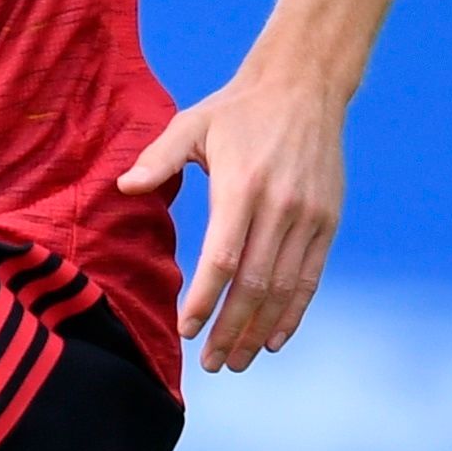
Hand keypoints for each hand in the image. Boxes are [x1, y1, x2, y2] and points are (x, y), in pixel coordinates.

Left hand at [115, 61, 346, 370]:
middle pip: (254, 285)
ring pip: (283, 289)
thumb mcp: (192, 124)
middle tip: (211, 364)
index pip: (223, 259)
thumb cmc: (239, 110)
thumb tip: (124, 187)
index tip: (186, 330)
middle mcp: (279, 207)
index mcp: (242, 186)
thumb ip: (157, 159)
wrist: (304, 86)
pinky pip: (310, 277)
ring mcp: (308, 217)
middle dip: (231, 331)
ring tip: (237, 361)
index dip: (205, 300)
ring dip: (259, 331)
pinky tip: (274, 339)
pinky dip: (293, 313)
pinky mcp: (327, 222)